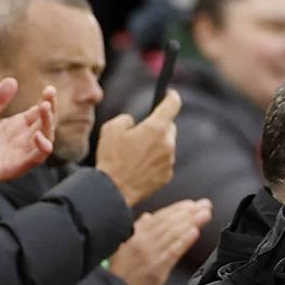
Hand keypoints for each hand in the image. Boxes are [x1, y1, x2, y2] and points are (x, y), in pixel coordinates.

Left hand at [0, 78, 55, 193]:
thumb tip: (12, 80)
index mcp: (16, 126)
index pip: (39, 112)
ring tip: (45, 107)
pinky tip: (38, 135)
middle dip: (51, 108)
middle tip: (49, 94)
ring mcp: (20, 153)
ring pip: (46, 139)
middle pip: (46, 123)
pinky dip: (42, 148)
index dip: (47, 100)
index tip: (49, 88)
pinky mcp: (15, 167)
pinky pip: (36, 158)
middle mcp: (22, 139)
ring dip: (49, 124)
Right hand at [95, 89, 181, 206]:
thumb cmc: (111, 159)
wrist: (114, 190)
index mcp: (155, 128)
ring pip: (167, 145)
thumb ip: (126, 119)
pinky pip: (165, 161)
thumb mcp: (111, 128)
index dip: (171, 96)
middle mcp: (167, 143)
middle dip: (159, 126)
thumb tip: (133, 122)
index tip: (169, 95)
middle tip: (143, 132)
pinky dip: (156, 160)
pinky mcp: (167, 175)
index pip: (173, 104)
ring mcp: (169, 160)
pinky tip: (140, 166)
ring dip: (157, 145)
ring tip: (136, 154)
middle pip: (170, 127)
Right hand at [109, 199, 211, 284]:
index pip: (160, 217)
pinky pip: (173, 251)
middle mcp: (143, 240)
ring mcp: (151, 254)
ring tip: (204, 214)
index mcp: (136, 233)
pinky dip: (184, 240)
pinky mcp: (157, 268)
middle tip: (204, 205)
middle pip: (170, 222)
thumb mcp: (123, 245)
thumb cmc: (121, 271)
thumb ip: (138, 230)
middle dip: (189, 212)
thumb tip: (148, 216)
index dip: (177, 208)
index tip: (191, 203)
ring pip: (173, 233)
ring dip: (191, 222)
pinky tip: (195, 232)